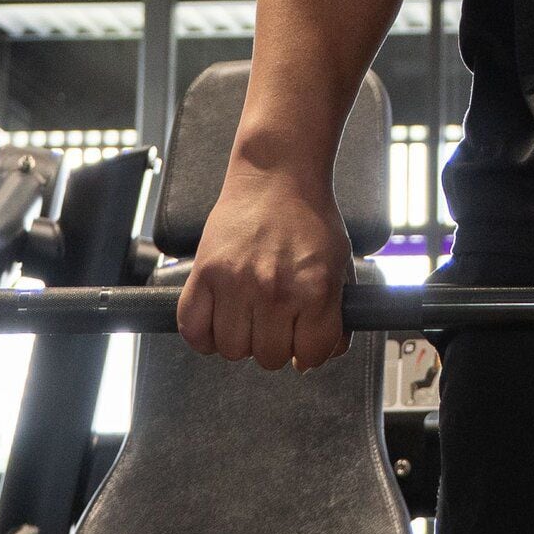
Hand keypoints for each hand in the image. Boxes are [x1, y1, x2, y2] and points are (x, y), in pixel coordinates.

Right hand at [175, 159, 355, 371]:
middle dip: (274, 345)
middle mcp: (275, 290)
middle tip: (274, 321)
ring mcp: (236, 282)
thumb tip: (325, 354)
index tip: (303, 341)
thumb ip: (336, 312)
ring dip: (240, 339)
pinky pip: (193, 329)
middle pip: (268, 358)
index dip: (308, 352)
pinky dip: (203, 335)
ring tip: (249, 315)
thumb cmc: (310, 217)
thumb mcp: (340, 263)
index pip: (310, 355)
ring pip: (231, 350)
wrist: (277, 174)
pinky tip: (218, 320)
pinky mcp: (204, 273)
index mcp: (314, 288)